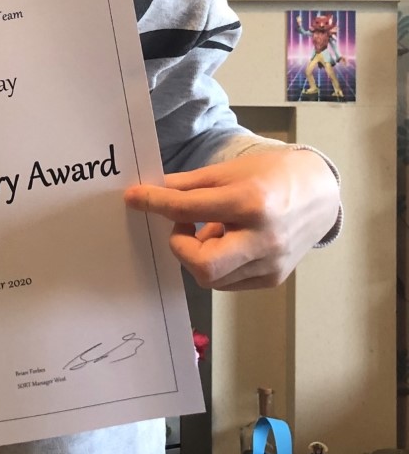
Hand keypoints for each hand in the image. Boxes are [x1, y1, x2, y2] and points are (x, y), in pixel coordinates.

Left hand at [123, 148, 339, 291]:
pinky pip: (228, 282)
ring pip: (211, 277)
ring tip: (212, 228)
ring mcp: (271, 264)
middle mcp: (264, 239)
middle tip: (182, 225)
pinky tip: (227, 242)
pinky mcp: (273, 279)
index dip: (155, 203)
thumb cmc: (272, 175)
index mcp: (251, 203)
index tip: (134, 198)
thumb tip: (151, 191)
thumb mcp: (229, 171)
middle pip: (202, 265)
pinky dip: (216, 264)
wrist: (320, 193)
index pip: (188, 209)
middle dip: (179, 246)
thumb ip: (189, 185)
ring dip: (198, 254)